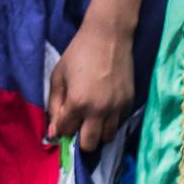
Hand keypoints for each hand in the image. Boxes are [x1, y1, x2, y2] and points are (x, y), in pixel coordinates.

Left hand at [46, 16, 135, 150]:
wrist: (108, 38)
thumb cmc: (78, 54)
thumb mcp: (58, 76)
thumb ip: (54, 104)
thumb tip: (54, 131)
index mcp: (78, 102)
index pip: (66, 131)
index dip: (60, 129)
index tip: (60, 124)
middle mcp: (99, 111)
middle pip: (89, 144)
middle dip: (80, 140)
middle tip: (76, 127)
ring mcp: (117, 109)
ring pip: (107, 138)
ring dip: (96, 133)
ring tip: (90, 119)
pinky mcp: (129, 104)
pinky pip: (118, 124)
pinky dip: (109, 123)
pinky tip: (103, 110)